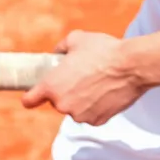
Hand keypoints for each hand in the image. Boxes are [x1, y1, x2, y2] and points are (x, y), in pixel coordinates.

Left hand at [21, 30, 147, 125]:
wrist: (131, 65)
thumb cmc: (102, 50)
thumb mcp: (76, 39)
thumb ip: (61, 47)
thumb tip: (57, 53)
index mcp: (52, 85)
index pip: (29, 100)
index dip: (31, 96)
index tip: (34, 94)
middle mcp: (62, 104)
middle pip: (57, 102)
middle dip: (65, 91)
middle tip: (80, 76)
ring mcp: (80, 115)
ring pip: (75, 109)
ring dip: (81, 99)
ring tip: (97, 82)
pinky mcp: (97, 121)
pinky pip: (91, 114)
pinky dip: (96, 106)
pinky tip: (106, 91)